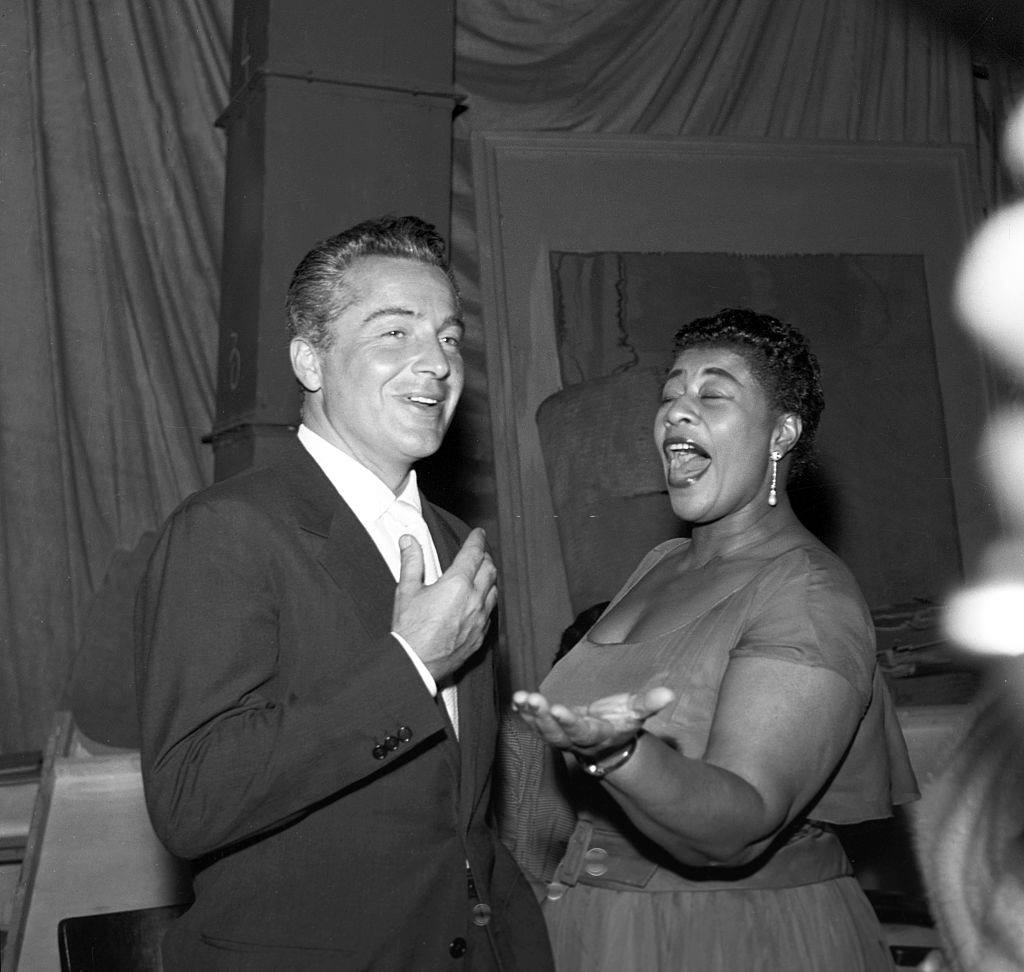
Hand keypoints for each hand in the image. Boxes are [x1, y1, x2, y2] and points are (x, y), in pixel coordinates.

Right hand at [392, 527, 497, 681]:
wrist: (416, 663)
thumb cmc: (410, 629)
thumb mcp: (406, 591)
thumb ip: (411, 562)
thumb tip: (409, 541)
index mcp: (456, 584)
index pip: (473, 553)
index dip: (477, 540)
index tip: (478, 533)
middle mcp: (474, 599)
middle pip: (489, 569)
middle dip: (485, 557)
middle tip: (479, 552)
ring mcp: (480, 618)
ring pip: (494, 590)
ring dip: (489, 578)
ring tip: (481, 575)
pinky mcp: (480, 635)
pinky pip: (490, 612)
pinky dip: (487, 601)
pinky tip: (479, 602)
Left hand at [510, 686, 674, 757]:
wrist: (609, 743)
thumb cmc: (623, 723)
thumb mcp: (637, 713)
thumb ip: (649, 704)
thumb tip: (670, 693)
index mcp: (597, 736)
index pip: (581, 732)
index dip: (569, 722)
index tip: (558, 708)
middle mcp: (575, 741)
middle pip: (556, 734)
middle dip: (544, 718)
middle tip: (534, 701)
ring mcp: (560, 736)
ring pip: (542, 730)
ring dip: (530, 715)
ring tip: (521, 698)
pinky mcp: (551, 728)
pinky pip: (534, 723)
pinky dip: (524, 713)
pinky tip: (516, 700)